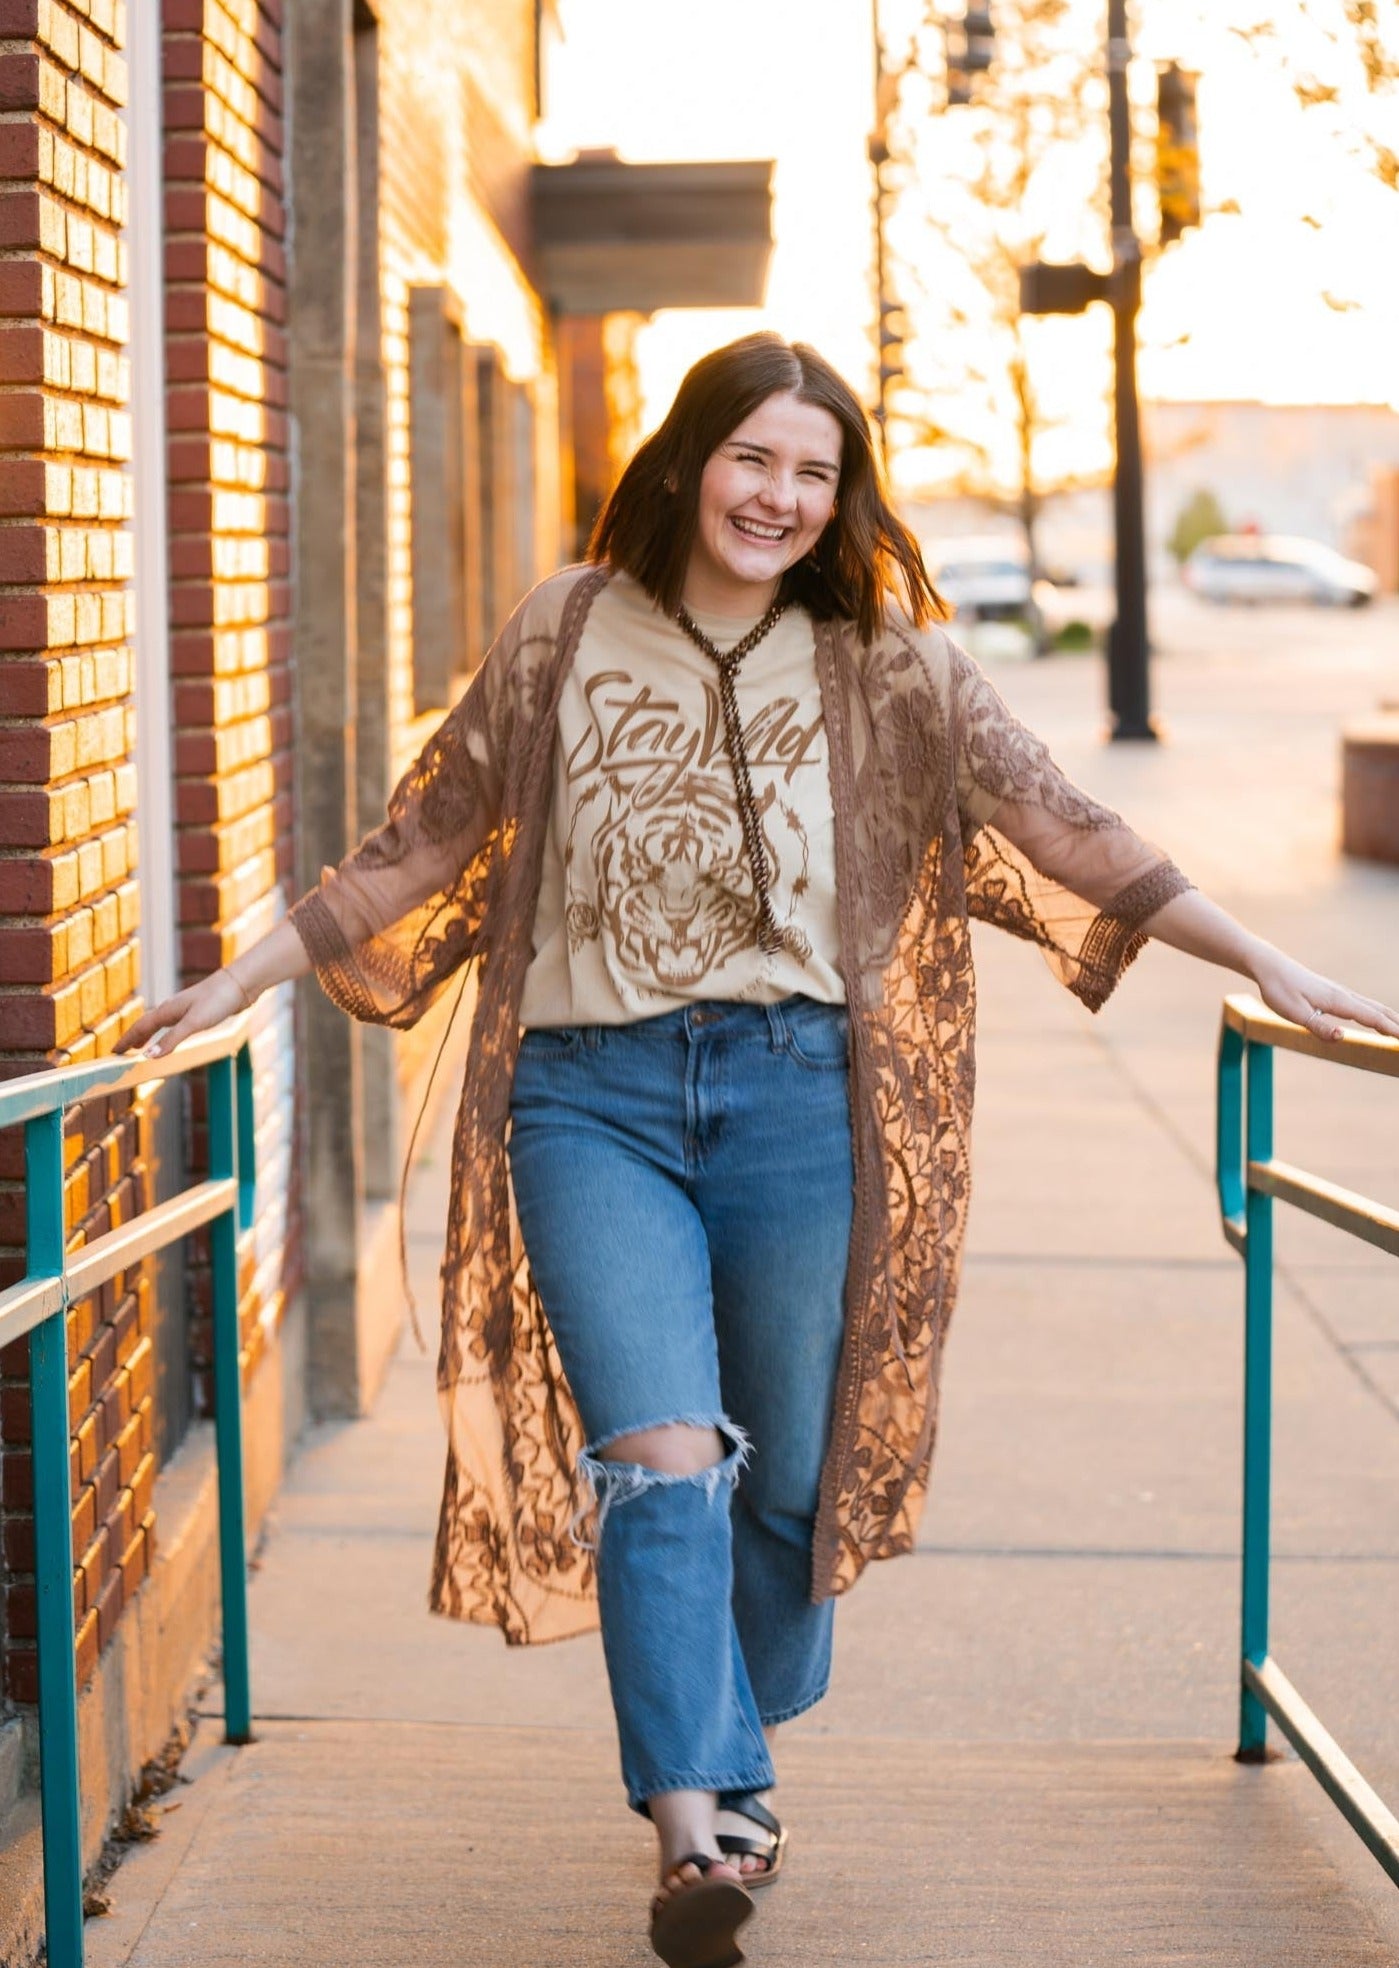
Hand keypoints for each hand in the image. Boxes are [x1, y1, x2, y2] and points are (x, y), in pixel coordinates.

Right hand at [114, 969, 250, 1059]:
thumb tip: (147, 1056)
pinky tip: (170, 1034)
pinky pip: (173, 1024)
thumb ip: (171, 1039)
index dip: (126, 1040)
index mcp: (167, 1010)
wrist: (240, 984)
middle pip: (146, 1024)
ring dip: (147, 1035)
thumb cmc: (217, 1000)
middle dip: (132, 1038)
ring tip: (140, 1046)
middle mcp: (172, 1008)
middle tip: (121, 1051)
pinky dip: (164, 1033)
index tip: (113, 1052)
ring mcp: (185, 1009)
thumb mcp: (193, 1023)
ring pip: (159, 1024)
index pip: (140, 1027)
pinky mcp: (198, 1011)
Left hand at [1252, 953, 1398, 1044]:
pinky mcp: (1333, 993)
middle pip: (1379, 1011)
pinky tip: (1375, 1018)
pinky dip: (1377, 1013)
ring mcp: (1340, 992)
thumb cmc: (1279, 990)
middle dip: (1397, 1025)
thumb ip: (1319, 1027)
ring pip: (1372, 1006)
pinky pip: (1362, 1004)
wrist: (1269, 966)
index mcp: (1338, 1001)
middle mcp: (1344, 995)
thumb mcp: (1295, 1014)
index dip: (1392, 1031)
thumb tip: (1342, 1038)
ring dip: (1390, 1018)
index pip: (1373, 1018)